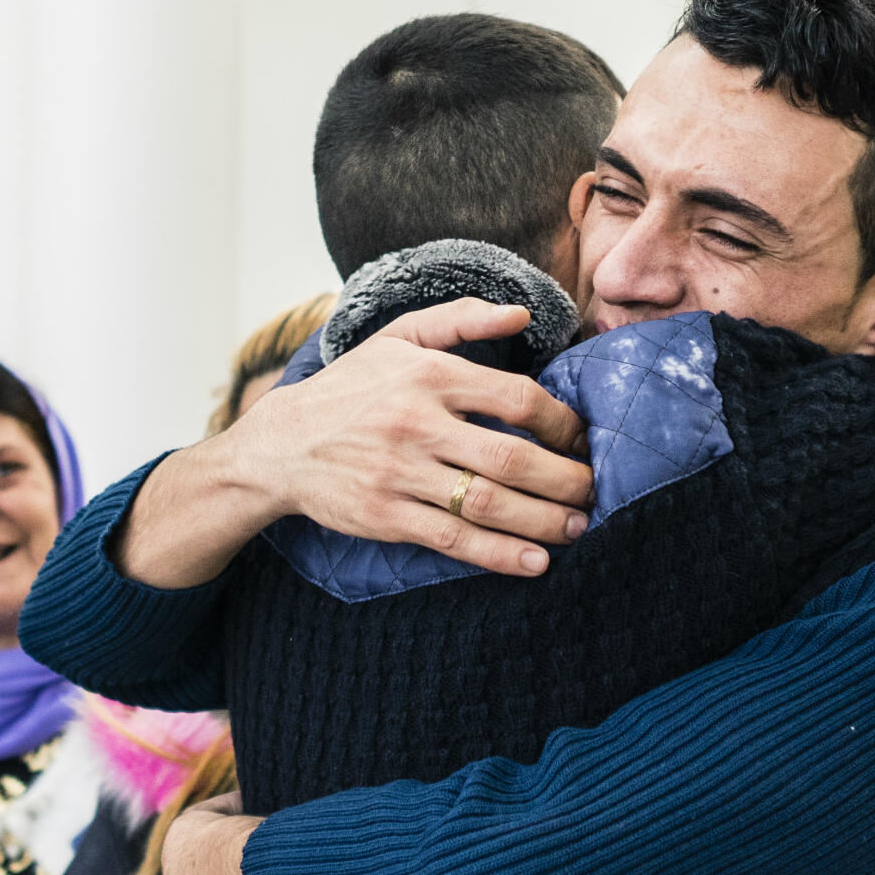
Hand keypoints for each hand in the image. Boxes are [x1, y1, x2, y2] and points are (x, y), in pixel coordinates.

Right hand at [115, 298, 597, 587]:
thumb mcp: (397, 338)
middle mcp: (417, 423)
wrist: (279, 445)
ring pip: (490, 503)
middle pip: (513, 457)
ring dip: (545, 521)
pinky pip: (455, 540)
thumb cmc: (349, 389)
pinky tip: (536, 563)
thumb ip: (459, 319)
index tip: (581, 439)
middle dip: (566, 479)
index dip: (562, 423)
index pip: (517, 398)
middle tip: (594, 490)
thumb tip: (521, 312)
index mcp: (428, 374)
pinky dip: (501, 555)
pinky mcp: (387, 517)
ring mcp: (401, 474)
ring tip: (578, 527)